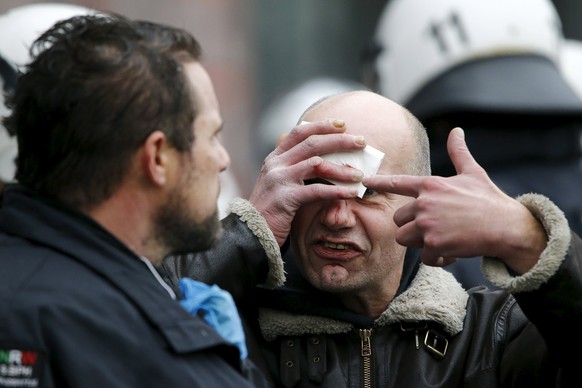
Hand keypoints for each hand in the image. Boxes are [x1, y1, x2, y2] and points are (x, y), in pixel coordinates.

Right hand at [250, 120, 365, 245]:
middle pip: (312, 143)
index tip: (343, 124)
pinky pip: (316, 190)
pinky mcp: (285, 198)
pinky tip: (351, 193)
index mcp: (275, 158)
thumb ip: (297, 170)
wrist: (250, 233)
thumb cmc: (271, 211)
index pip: (299, 132)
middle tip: (361, 141)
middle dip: (340, 140)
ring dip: (341, 168)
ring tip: (359, 175)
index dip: (322, 125)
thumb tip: (328, 163)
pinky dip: (337, 191)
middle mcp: (276, 164)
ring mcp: (279, 180)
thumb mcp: (280, 184)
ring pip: (317, 164)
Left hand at [363, 127, 545, 272]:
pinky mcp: (433, 244)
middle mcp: (424, 203)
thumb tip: (456, 130)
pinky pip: (423, 256)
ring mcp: (427, 224)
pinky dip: (436, 258)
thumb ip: (458, 153)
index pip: (397, 183)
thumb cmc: (489, 199)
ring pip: (404, 238)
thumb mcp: (472, 172)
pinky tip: (452, 252)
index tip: (365, 181)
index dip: (379, 182)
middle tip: (435, 226)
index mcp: (430, 185)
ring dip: (419, 242)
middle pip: (398, 218)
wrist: (507, 226)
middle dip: (411, 225)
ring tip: (442, 239)